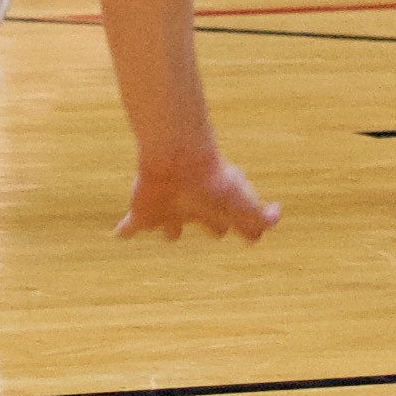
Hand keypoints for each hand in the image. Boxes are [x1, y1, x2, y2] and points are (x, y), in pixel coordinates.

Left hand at [116, 150, 280, 240]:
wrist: (177, 161)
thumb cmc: (211, 181)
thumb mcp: (241, 203)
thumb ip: (259, 218)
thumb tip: (276, 217)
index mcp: (215, 209)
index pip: (229, 222)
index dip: (237, 228)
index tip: (249, 234)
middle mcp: (193, 208)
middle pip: (202, 219)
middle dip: (206, 223)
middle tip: (214, 230)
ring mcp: (167, 210)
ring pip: (169, 223)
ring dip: (169, 228)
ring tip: (169, 232)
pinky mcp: (142, 213)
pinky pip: (131, 226)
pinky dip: (125, 231)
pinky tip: (119, 234)